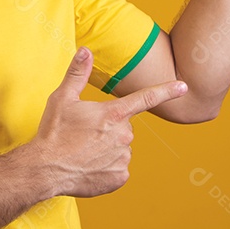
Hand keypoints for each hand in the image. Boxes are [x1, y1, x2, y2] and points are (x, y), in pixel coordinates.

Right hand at [32, 47, 186, 197]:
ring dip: (107, 148)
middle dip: (108, 128)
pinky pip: (118, 168)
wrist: (45, 169)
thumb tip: (85, 50)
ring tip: (83, 151)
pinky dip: (106, 167)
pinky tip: (89, 166)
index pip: (146, 97)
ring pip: (121, 148)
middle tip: (84, 134)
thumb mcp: (62, 98)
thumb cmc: (53, 132)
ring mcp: (123, 158)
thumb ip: (77, 73)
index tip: (184, 86)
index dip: (167, 90)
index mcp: (113, 113)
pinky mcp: (119, 177)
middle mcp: (123, 135)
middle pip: (124, 127)